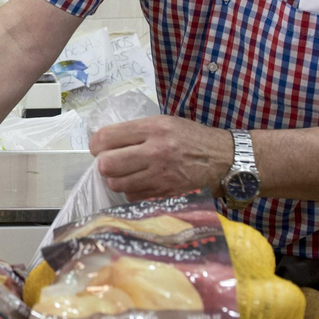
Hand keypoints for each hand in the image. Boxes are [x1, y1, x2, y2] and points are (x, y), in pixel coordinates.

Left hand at [88, 115, 232, 199]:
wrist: (222, 158)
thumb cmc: (191, 137)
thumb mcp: (164, 122)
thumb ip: (136, 131)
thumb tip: (104, 141)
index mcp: (154, 129)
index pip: (107, 137)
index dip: (96, 144)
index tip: (99, 146)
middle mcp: (155, 152)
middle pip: (107, 164)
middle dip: (103, 163)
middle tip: (110, 161)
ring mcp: (160, 176)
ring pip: (117, 183)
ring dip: (116, 178)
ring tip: (125, 172)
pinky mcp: (165, 193)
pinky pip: (132, 196)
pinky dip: (131, 190)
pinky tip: (139, 182)